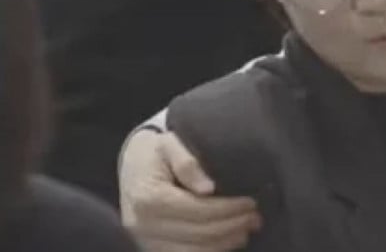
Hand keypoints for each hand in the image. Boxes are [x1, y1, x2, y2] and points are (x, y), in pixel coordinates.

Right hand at [120, 129, 260, 251]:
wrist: (130, 164)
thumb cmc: (154, 151)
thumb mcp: (170, 144)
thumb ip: (187, 163)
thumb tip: (208, 189)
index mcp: (150, 198)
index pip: (198, 211)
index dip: (229, 210)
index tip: (251, 203)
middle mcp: (144, 225)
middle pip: (198, 235)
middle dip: (232, 227)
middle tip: (256, 218)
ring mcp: (144, 240)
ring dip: (224, 244)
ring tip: (247, 231)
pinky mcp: (149, 248)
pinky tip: (227, 242)